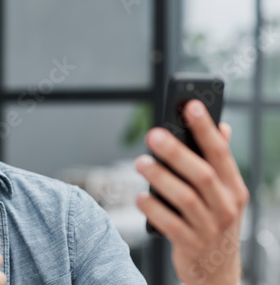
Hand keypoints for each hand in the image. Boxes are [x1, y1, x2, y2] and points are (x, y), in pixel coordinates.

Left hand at [135, 100, 248, 284]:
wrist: (217, 270)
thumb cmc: (215, 222)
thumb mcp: (224, 193)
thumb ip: (219, 162)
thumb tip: (223, 127)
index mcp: (233, 188)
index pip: (221, 153)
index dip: (206, 129)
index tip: (191, 106)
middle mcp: (225, 206)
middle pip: (201, 174)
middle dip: (177, 152)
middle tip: (153, 135)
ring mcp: (209, 227)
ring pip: (184, 198)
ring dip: (160, 178)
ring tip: (140, 163)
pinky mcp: (191, 245)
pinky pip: (169, 224)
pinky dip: (153, 209)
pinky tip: (139, 198)